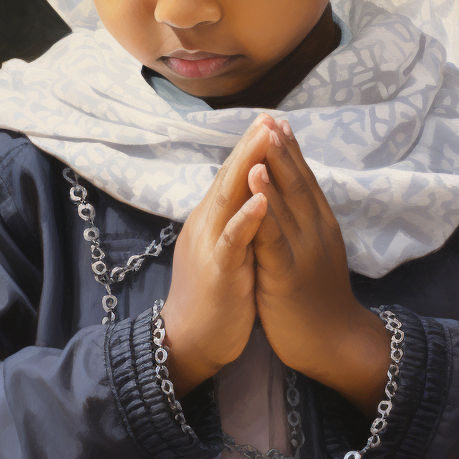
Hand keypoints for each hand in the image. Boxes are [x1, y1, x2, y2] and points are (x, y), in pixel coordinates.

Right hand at [159, 113, 272, 396]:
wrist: (189, 341)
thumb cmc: (214, 295)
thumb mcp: (224, 248)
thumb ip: (232, 219)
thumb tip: (249, 192)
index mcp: (212, 219)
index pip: (231, 175)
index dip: (249, 148)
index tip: (269, 121)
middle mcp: (207, 224)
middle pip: (229, 177)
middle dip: (250, 145)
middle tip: (268, 117)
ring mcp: (210, 246)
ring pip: (228, 198)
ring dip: (248, 167)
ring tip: (265, 139)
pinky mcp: (218, 272)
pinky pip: (233, 241)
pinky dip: (247, 218)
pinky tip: (262, 200)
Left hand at [250, 120, 389, 415]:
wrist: (337, 344)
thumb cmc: (320, 300)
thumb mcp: (315, 253)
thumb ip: (305, 226)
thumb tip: (292, 201)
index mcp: (320, 225)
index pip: (304, 180)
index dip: (291, 151)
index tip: (278, 121)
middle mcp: (315, 230)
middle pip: (296, 181)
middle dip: (281, 147)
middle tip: (269, 116)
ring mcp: (303, 249)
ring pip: (286, 201)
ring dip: (274, 166)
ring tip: (263, 135)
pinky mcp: (287, 272)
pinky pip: (273, 234)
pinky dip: (264, 206)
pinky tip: (256, 182)